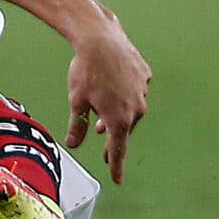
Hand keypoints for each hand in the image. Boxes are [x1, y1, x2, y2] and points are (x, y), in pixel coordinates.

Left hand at [64, 16, 150, 183]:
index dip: (116, 166)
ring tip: (102, 106)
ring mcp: (142, 90)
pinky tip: (113, 81)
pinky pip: (135, 87)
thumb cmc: (86, 70)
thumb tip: (74, 143)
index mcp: (119, 120)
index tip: (117, 179)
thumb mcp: (76, 101)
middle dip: (112, 130)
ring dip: (118, 109)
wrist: (100, 39)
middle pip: (124, 126)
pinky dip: (125, 89)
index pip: (118, 150)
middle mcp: (136, 108)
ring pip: (131, 106)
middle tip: (100, 132)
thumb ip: (78, 125)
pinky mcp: (144, 73)